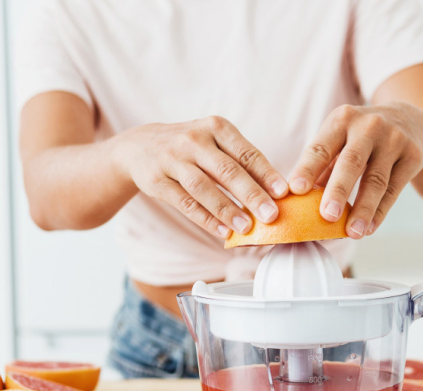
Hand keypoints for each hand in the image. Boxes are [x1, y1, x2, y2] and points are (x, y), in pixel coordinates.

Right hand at [115, 117, 288, 237]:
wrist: (139, 147)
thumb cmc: (189, 148)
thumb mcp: (213, 142)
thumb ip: (239, 162)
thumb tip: (273, 193)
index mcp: (216, 127)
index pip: (246, 152)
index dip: (266, 173)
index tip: (283, 192)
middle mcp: (194, 140)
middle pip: (227, 171)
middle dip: (252, 195)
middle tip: (271, 215)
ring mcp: (173, 160)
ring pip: (204, 188)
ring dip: (227, 210)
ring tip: (247, 228)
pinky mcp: (157, 181)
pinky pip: (185, 203)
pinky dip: (206, 219)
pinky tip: (223, 232)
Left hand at [288, 103, 422, 238]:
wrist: (410, 122)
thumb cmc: (359, 139)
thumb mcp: (339, 141)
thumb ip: (320, 169)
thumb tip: (298, 204)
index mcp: (341, 121)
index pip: (320, 148)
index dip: (307, 169)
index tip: (295, 190)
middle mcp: (369, 126)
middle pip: (351, 162)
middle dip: (338, 191)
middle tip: (327, 216)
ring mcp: (394, 139)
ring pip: (376, 180)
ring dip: (363, 210)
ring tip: (352, 233)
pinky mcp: (413, 155)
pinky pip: (394, 190)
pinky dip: (380, 212)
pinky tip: (369, 229)